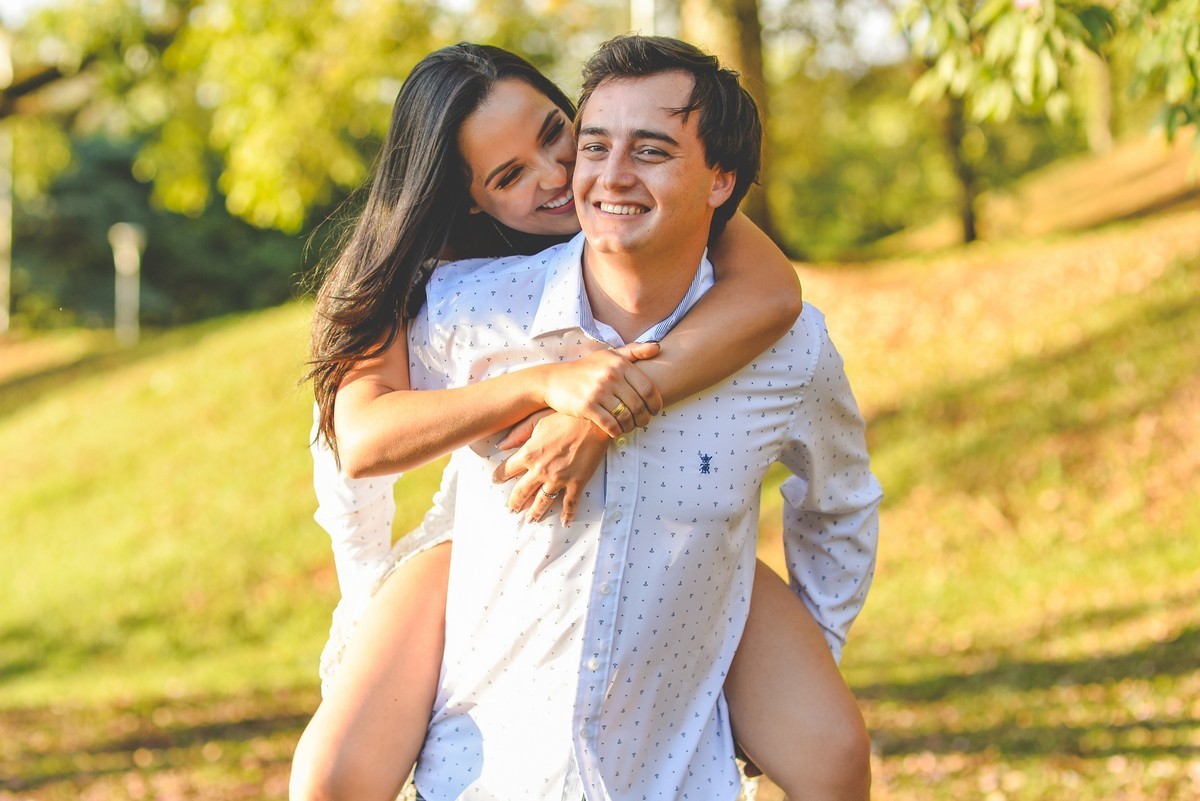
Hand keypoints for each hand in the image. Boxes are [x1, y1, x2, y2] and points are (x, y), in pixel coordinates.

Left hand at [493, 411, 610, 524]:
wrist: (594, 420)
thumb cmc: (565, 416)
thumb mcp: (537, 420)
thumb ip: (517, 433)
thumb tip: (500, 445)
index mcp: (529, 453)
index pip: (507, 470)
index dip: (499, 476)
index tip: (496, 481)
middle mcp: (540, 470)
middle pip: (522, 492)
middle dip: (515, 503)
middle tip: (512, 509)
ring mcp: (559, 479)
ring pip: (543, 502)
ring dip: (535, 513)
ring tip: (531, 519)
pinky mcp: (577, 482)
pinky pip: (570, 504)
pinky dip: (567, 514)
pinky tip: (564, 522)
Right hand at [541, 343, 662, 437]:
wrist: (554, 380)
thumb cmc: (586, 368)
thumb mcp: (609, 355)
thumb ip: (634, 351)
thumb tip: (658, 347)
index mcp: (619, 364)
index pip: (648, 388)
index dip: (656, 403)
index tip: (655, 411)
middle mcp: (610, 376)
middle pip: (639, 405)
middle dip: (644, 418)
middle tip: (643, 422)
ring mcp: (598, 392)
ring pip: (626, 417)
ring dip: (631, 426)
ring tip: (630, 426)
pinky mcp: (587, 407)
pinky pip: (611, 425)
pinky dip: (617, 431)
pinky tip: (616, 431)